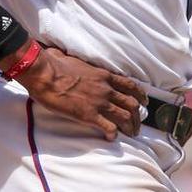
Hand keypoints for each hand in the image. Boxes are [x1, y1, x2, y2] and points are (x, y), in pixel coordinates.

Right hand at [0, 43, 147, 140]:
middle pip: (131, 103)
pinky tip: (111, 138)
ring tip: (130, 134)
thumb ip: (75, 60)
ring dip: (130, 127)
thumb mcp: (72, 59)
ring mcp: (100, 102)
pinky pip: (109, 127)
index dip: (140, 95)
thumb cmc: (55, 65)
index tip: (144, 102)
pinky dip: (113, 134)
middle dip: (137, 116)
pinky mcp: (90, 115)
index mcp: (104, 76)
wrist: (46, 75)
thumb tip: (60, 53)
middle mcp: (106, 89)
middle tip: (137, 125)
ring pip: (125, 116)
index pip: (129, 85)